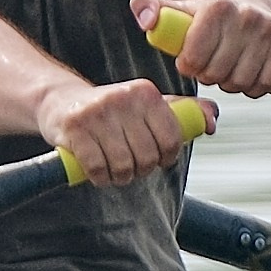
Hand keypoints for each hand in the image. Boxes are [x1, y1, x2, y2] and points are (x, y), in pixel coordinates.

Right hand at [38, 79, 216, 187]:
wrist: (59, 101)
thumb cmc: (110, 110)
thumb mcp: (146, 105)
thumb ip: (181, 113)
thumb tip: (212, 121)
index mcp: (146, 92)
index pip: (171, 139)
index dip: (166, 158)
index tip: (156, 160)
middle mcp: (123, 98)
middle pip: (147, 157)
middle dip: (140, 170)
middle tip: (130, 166)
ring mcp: (97, 112)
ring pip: (122, 166)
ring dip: (119, 177)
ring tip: (113, 169)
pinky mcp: (74, 128)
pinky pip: (97, 168)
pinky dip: (99, 177)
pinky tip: (96, 171)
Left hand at [131, 0, 270, 97]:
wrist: (248, 2)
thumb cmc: (207, 15)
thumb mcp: (178, 10)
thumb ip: (151, 9)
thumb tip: (145, 18)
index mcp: (218, 7)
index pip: (194, 58)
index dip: (188, 65)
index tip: (189, 59)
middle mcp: (248, 15)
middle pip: (218, 73)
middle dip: (208, 75)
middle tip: (209, 64)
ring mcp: (270, 29)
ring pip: (241, 82)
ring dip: (230, 82)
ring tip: (227, 66)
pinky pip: (265, 85)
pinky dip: (253, 86)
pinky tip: (246, 70)